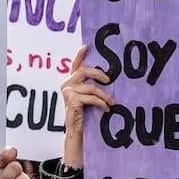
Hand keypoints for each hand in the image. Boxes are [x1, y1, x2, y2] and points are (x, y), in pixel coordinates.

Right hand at [60, 45, 112, 166]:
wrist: (76, 132)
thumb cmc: (83, 115)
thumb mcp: (87, 98)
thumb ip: (90, 87)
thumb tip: (107, 78)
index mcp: (70, 82)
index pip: (75, 66)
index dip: (79, 55)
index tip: (86, 46)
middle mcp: (66, 85)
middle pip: (84, 70)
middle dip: (99, 73)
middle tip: (109, 79)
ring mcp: (68, 93)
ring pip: (91, 87)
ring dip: (104, 95)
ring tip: (111, 102)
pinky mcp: (72, 101)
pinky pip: (91, 98)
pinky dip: (101, 103)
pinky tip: (106, 109)